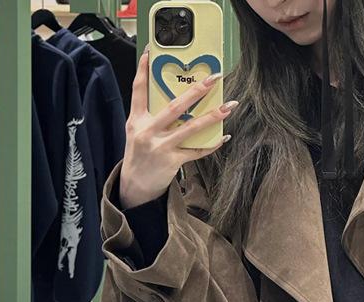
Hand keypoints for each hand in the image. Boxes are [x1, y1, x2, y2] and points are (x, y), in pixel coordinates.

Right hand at [119, 46, 235, 209]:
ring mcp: (161, 147)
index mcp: (136, 120)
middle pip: (174, 107)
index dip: (142, 71)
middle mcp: (148, 131)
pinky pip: (196, 151)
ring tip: (228, 107)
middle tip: (212, 79)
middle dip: (195, 92)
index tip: (149, 53)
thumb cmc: (139, 155)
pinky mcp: (172, 161)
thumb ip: (150, 116)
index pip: (138, 90)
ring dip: (212, 117)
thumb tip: (176, 100)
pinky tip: (224, 137)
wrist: (135, 187)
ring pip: (190, 128)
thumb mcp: (137, 132)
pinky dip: (211, 145)